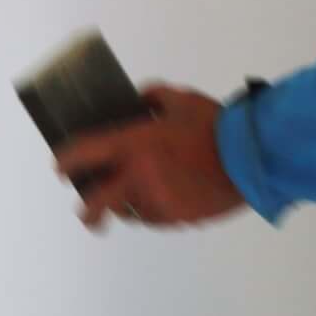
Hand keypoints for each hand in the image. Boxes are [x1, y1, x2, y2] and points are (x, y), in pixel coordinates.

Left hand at [54, 86, 246, 234]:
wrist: (255, 158)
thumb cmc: (216, 124)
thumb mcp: (180, 99)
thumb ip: (152, 97)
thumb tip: (138, 100)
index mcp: (134, 144)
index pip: (85, 154)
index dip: (66, 162)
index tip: (60, 168)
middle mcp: (139, 177)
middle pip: (97, 204)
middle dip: (88, 212)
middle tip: (87, 212)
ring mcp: (158, 202)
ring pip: (130, 212)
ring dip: (129, 206)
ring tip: (137, 194)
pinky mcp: (178, 219)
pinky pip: (156, 218)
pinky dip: (155, 210)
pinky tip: (166, 196)